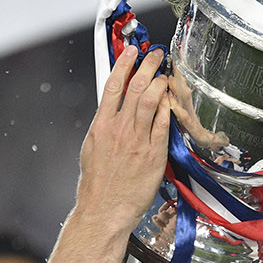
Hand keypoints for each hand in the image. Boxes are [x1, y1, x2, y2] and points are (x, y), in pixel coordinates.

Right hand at [75, 48, 171, 231]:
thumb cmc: (97, 185)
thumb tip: (111, 110)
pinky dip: (167, 110)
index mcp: (101, 126)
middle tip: (156, 56)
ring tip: (166, 74)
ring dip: (161, 83)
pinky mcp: (153, 155)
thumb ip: (103, 126)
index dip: (124, 64)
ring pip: (151, 102)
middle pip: (136, 88)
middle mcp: (119, 130)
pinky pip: (163, 126)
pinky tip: (171, 102)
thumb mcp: (91, 148)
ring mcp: (137, 142)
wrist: (104, 210)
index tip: (131, 52)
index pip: (113, 85)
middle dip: (148, 66)